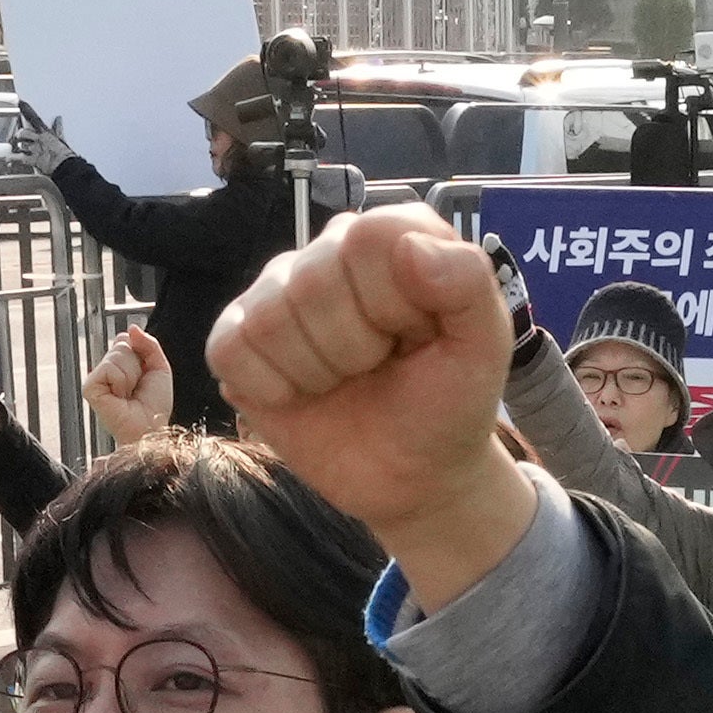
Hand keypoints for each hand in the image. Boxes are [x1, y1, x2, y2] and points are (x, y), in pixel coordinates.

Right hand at [83, 324, 172, 442]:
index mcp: (120, 363)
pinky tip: (120, 396)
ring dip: (131, 375)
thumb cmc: (155, 404)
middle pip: (121, 343)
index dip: (140, 353)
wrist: (150, 427)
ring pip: (117, 354)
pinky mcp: (90, 387)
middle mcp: (106, 369)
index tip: (144, 374)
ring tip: (129, 394)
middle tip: (137, 387)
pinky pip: (109, 367)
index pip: (125, 339)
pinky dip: (121, 381)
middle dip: (137, 365)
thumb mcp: (160, 368)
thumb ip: (149, 344)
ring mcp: (96, 378)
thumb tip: (132, 328)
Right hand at [214, 202, 539, 596]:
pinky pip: (229, 351)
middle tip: (380, 367)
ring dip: (316, 372)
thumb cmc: (449, 404)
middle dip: (355, 347)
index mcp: (392, 236)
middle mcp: (328, 251)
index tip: (417, 336)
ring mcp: (277, 292)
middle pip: (312, 281)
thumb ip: (469, 286)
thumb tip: (412, 246)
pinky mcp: (238, 338)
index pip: (367, 238)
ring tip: (346, 381)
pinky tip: (303, 395)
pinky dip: (270, 389)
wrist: (415, 475)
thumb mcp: (483, 349)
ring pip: (268, 320)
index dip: (393, 302)